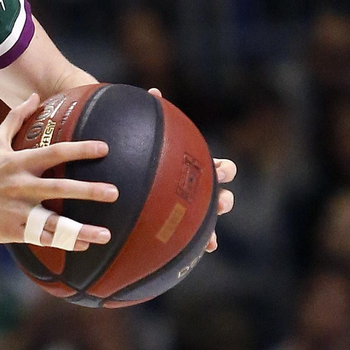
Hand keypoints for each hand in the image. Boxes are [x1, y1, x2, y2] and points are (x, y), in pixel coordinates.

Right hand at [0, 94, 118, 250]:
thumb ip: (15, 119)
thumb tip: (33, 96)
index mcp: (18, 163)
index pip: (54, 153)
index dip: (80, 150)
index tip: (104, 148)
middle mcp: (21, 186)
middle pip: (61, 188)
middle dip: (89, 191)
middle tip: (115, 192)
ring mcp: (19, 211)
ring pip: (56, 222)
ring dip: (83, 229)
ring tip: (107, 234)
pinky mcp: (15, 231)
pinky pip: (44, 239)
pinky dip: (64, 243)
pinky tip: (84, 246)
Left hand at [147, 88, 234, 251]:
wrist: (123, 168)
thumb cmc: (137, 146)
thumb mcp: (143, 131)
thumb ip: (150, 112)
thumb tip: (154, 92)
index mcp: (195, 167)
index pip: (220, 169)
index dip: (225, 171)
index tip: (224, 172)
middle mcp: (196, 188)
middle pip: (219, 195)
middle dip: (223, 199)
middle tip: (220, 201)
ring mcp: (185, 207)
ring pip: (205, 221)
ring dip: (210, 228)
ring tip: (209, 238)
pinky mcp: (171, 223)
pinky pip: (184, 238)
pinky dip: (188, 245)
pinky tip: (183, 258)